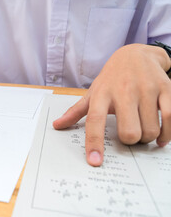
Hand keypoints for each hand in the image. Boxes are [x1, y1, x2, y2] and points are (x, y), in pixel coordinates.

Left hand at [53, 44, 170, 165]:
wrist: (135, 55)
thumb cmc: (110, 79)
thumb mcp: (92, 92)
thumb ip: (76, 111)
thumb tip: (57, 126)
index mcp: (102, 94)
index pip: (95, 121)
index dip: (94, 143)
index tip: (94, 161)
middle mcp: (124, 91)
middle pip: (128, 132)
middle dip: (130, 141)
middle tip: (129, 135)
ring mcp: (146, 89)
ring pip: (150, 129)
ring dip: (147, 138)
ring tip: (143, 130)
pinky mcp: (166, 89)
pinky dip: (167, 134)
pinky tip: (161, 137)